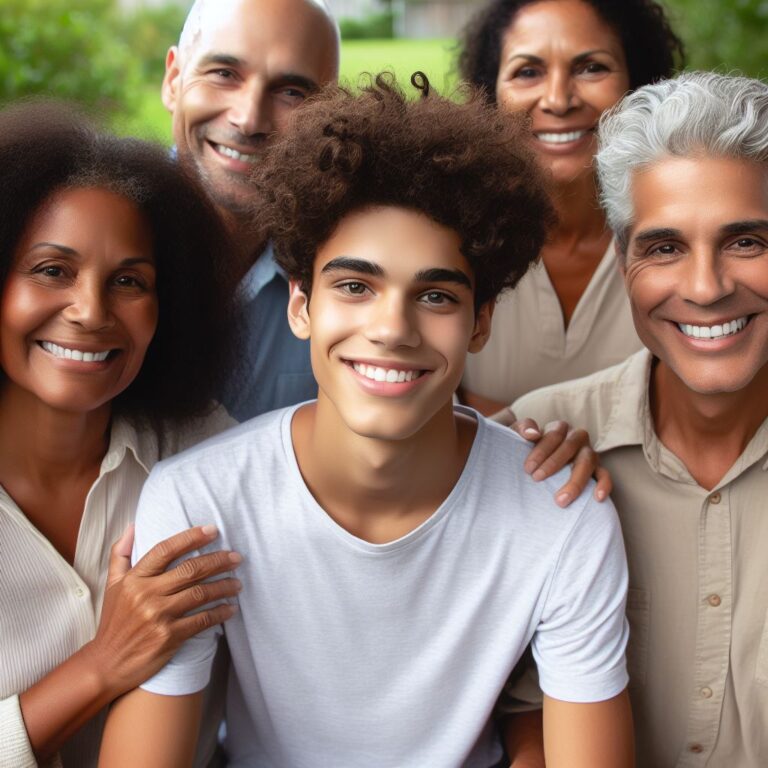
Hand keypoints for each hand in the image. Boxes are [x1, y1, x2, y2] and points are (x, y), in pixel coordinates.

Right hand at [84, 524, 240, 696]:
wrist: (107, 665)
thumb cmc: (114, 622)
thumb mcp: (112, 585)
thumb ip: (121, 553)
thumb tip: (133, 526)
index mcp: (134, 579)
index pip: (166, 550)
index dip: (191, 537)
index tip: (213, 530)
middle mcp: (146, 594)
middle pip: (190, 570)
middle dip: (218, 561)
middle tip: (237, 557)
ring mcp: (158, 616)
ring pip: (200, 593)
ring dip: (224, 586)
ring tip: (238, 582)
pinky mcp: (169, 637)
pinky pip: (202, 620)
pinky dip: (220, 612)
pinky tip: (231, 608)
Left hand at [492, 407, 611, 506]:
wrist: (533, 466)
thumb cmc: (524, 449)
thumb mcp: (517, 436)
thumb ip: (521, 429)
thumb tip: (532, 434)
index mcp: (559, 428)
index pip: (554, 434)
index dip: (541, 451)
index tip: (528, 469)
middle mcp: (576, 438)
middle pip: (570, 446)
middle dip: (553, 464)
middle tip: (537, 479)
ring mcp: (588, 453)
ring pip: (588, 461)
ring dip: (575, 480)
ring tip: (561, 500)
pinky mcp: (597, 469)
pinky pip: (605, 475)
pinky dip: (604, 485)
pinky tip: (597, 498)